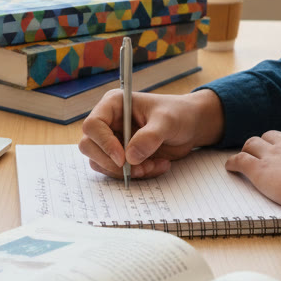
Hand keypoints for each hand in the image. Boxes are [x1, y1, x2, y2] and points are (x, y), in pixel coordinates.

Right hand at [79, 90, 223, 179]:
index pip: (93, 125)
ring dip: (126, 171)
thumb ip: (150, 137)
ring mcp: (112, 140)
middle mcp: (108, 123)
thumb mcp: (167, 121)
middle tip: (138, 168)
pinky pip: (116, 172)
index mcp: (113, 105)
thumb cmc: (178, 114)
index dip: (103, 143)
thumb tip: (130, 157)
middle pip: (89, 146)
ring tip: (153, 165)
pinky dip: (135, 175)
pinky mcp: (120, 156)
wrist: (190, 126)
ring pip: (101, 163)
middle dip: (112, 163)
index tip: (123, 158)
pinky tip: (157, 166)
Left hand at [225, 128, 280, 206]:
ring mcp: (272, 153)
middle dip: (268, 143)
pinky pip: (240, 161)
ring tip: (246, 156)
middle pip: (272, 136)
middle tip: (265, 152)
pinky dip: (233, 163)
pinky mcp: (259, 169)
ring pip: (253, 144)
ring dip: (249, 150)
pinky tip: (230, 167)